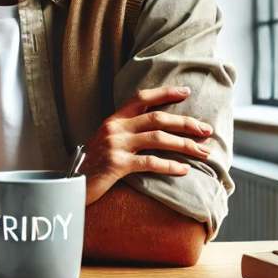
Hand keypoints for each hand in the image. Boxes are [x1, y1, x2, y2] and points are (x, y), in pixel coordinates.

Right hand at [79, 86, 213, 204]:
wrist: (71, 186)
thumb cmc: (92, 167)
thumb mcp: (106, 144)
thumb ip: (125, 134)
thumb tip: (155, 132)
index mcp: (113, 120)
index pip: (142, 98)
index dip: (165, 93)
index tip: (187, 92)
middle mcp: (115, 128)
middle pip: (157, 118)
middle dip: (186, 123)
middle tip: (206, 130)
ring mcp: (115, 145)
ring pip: (158, 138)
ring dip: (184, 145)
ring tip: (203, 152)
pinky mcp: (116, 164)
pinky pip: (149, 162)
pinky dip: (169, 166)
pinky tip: (184, 170)